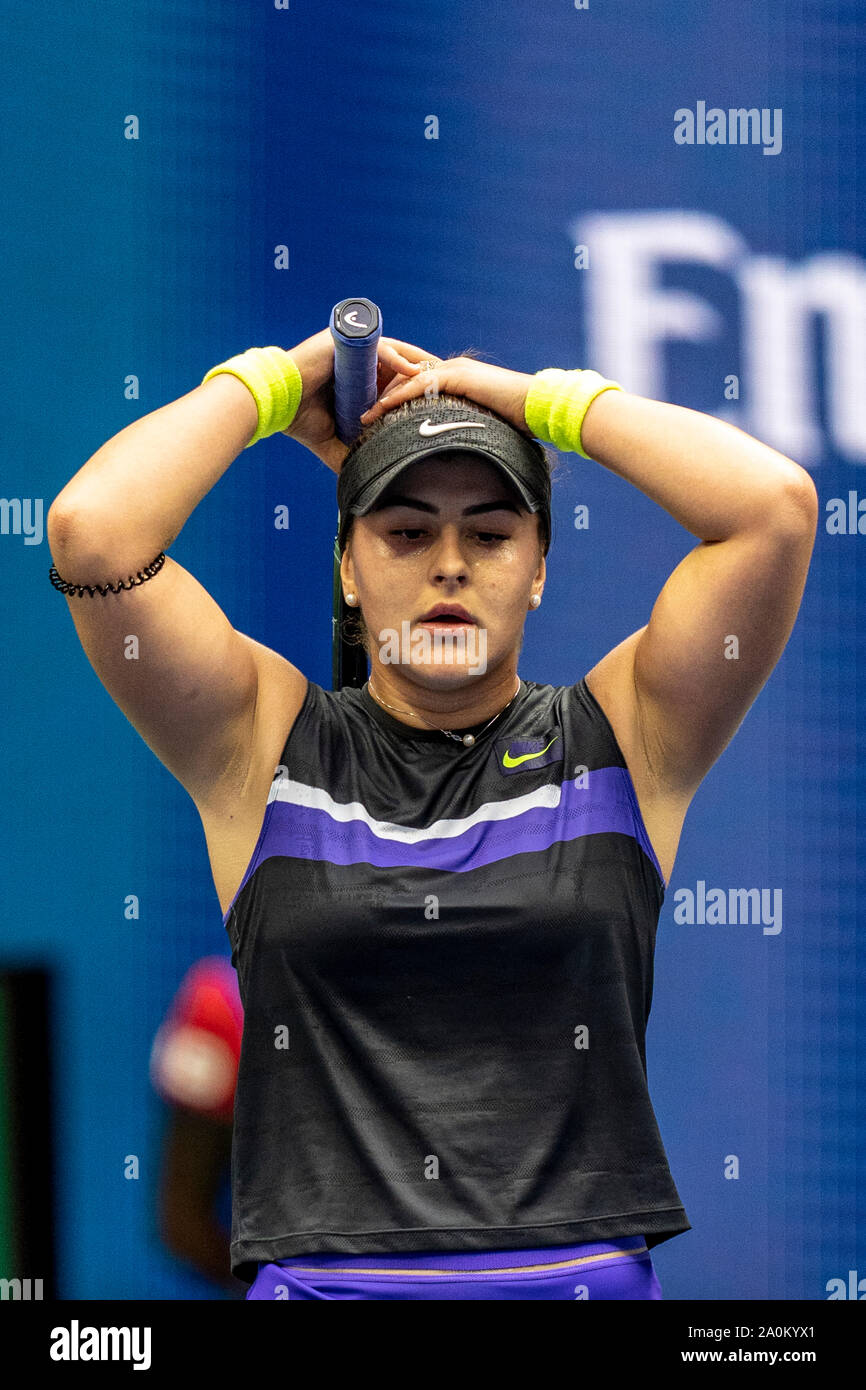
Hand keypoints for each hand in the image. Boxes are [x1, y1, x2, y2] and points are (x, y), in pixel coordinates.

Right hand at [281, 329, 437, 473]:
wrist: (275, 403)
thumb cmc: (299, 417)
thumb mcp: (331, 439)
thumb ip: (348, 453)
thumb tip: (363, 478)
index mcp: (357, 376)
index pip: (394, 375)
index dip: (417, 384)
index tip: (439, 396)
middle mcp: (356, 359)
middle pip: (400, 359)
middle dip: (425, 370)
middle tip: (450, 382)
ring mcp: (349, 348)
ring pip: (392, 351)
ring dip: (416, 362)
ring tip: (438, 373)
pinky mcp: (341, 342)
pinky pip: (375, 347)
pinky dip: (395, 358)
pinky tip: (413, 370)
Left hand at [360, 355, 535, 437]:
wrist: (537, 406)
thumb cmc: (516, 421)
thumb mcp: (480, 424)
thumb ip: (461, 429)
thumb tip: (449, 454)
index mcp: (454, 378)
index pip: (414, 383)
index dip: (393, 399)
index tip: (374, 417)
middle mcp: (450, 369)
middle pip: (404, 378)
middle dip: (380, 395)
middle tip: (360, 416)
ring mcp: (453, 369)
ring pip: (406, 379)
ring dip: (382, 397)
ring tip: (363, 416)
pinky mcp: (456, 376)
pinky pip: (418, 384)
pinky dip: (397, 396)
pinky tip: (380, 409)